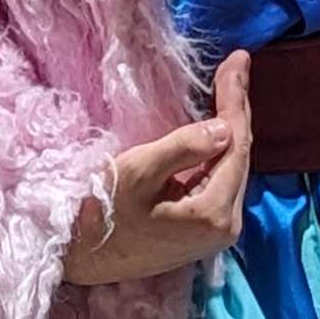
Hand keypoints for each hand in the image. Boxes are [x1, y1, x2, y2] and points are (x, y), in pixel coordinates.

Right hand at [62, 53, 254, 285]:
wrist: (80, 258)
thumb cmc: (101, 214)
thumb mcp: (138, 172)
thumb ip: (183, 148)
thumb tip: (225, 127)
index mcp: (214, 213)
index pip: (236, 145)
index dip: (236, 100)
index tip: (238, 60)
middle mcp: (226, 226)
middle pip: (239, 156)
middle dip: (236, 109)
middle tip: (236, 65)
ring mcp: (216, 233)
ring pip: (231, 168)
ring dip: (229, 128)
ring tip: (229, 87)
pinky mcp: (203, 232)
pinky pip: (219, 181)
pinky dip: (217, 151)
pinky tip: (216, 129)